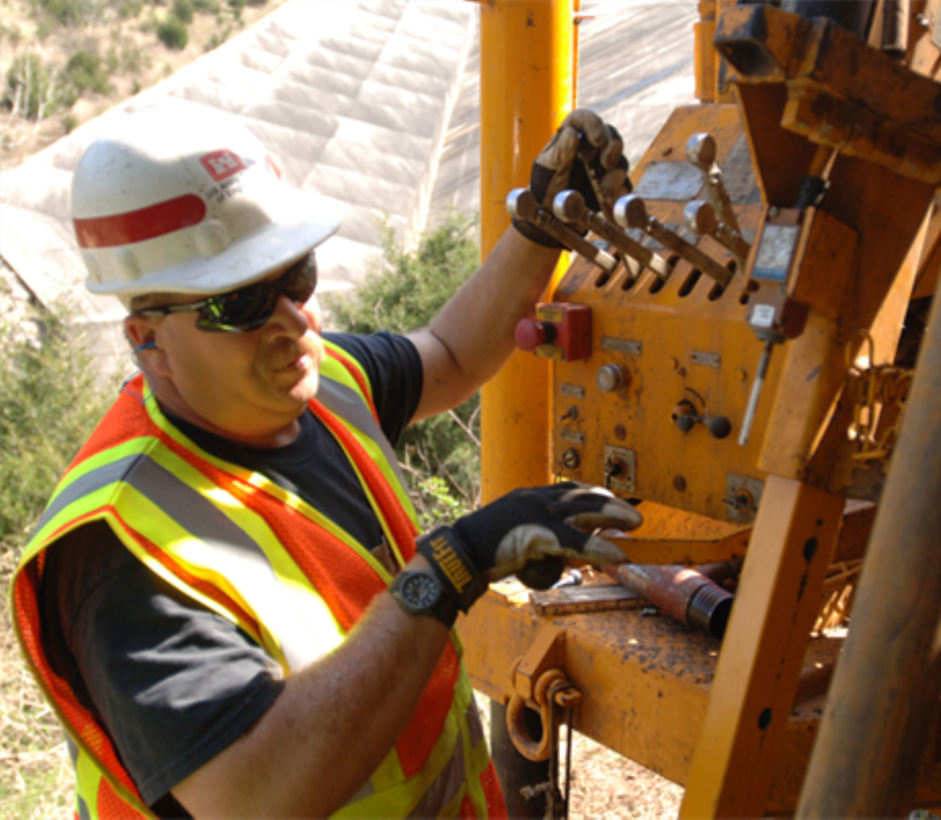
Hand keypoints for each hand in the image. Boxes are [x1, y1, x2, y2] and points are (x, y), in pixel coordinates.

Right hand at [416, 483, 642, 610]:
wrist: (461, 552)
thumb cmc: (484, 547)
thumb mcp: (516, 534)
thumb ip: (541, 538)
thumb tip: (565, 553)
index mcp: (531, 496)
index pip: (570, 489)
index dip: (595, 495)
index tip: (612, 501)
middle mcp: (538, 498)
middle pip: (583, 496)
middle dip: (612, 504)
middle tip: (633, 516)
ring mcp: (539, 514)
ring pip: (585, 512)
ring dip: (614, 517)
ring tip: (635, 525)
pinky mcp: (539, 534)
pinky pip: (576, 542)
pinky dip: (600, 549)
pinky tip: (618, 556)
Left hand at [514, 110, 631, 247]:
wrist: (550, 222)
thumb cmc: (543, 193)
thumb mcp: (545, 173)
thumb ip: (558, 153)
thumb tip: (572, 134)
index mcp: (568, 139)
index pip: (582, 120)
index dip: (593, 124)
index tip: (597, 139)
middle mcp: (587, 149)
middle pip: (609, 135)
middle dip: (612, 147)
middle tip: (606, 163)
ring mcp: (601, 168)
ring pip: (620, 160)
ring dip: (616, 173)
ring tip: (604, 189)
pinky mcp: (610, 186)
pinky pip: (623, 184)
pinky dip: (620, 191)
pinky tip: (610, 200)